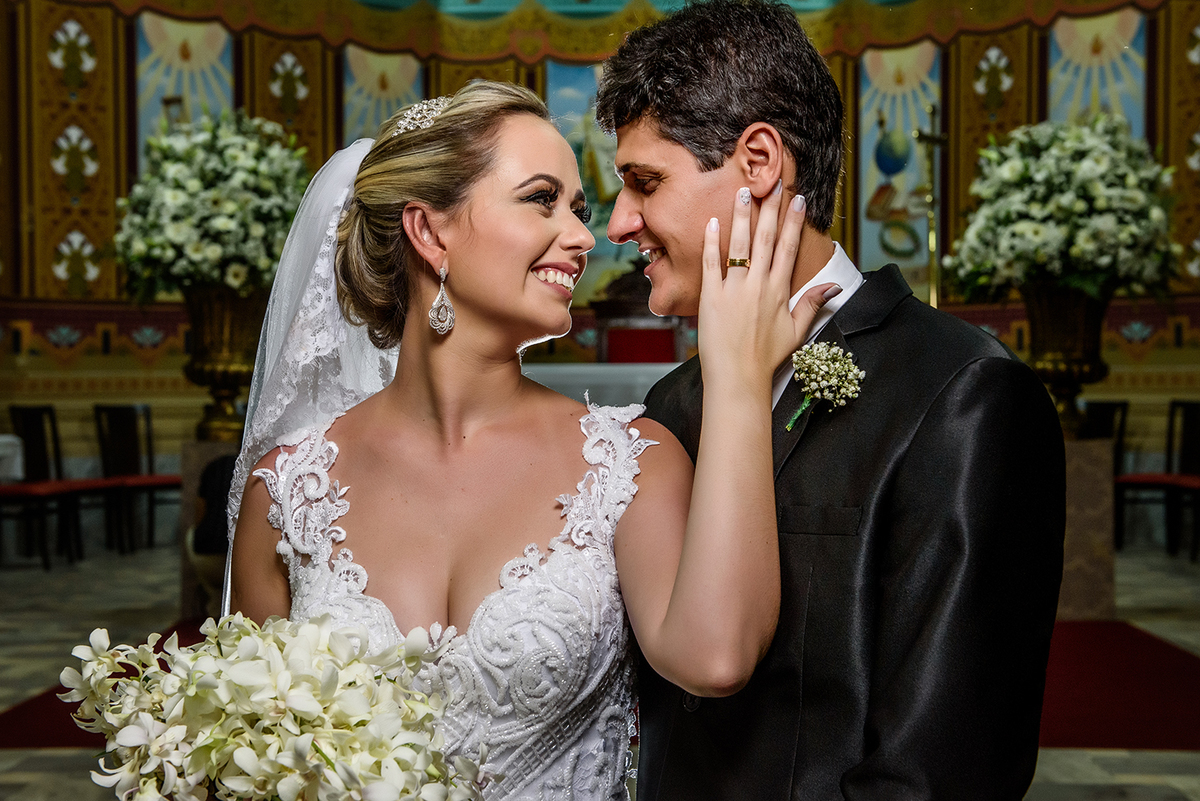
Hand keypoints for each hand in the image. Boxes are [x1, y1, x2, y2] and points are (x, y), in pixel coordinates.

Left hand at [697, 182, 839, 390]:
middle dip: (770, 208)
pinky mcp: (711, 297)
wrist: (738, 378)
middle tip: (772, 182)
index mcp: (780, 291)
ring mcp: (734, 289)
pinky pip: (711, 264)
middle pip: (766, 238)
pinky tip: (712, 223)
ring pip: (739, 245)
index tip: (797, 198)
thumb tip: (834, 287)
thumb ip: (813, 304)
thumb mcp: (797, 331)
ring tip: (743, 191)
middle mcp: (759, 285)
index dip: (793, 221)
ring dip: (742, 216)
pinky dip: (712, 243)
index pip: (789, 247)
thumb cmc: (766, 357)